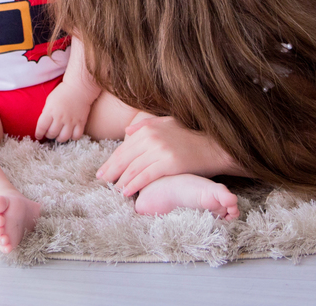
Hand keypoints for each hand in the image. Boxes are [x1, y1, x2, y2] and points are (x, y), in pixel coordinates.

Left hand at [35, 79, 95, 142]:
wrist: (78, 87)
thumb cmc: (62, 93)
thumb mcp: (49, 100)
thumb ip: (46, 113)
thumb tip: (44, 124)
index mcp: (50, 111)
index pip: (41, 127)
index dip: (38, 133)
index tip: (38, 135)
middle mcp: (60, 117)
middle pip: (52, 133)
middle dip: (49, 135)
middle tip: (50, 132)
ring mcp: (71, 121)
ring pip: (63, 137)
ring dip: (59, 138)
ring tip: (59, 135)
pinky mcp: (81, 122)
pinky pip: (76, 136)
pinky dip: (72, 137)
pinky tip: (70, 133)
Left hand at [96, 115, 238, 196]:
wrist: (214, 146)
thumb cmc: (191, 136)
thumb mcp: (167, 123)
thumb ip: (146, 125)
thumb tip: (127, 131)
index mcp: (148, 128)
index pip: (124, 147)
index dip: (111, 160)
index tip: (102, 170)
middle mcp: (152, 138)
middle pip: (125, 158)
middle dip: (111, 171)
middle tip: (101, 181)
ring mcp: (160, 150)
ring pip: (133, 168)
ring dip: (121, 181)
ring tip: (113, 189)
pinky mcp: (169, 163)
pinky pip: (146, 176)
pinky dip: (133, 185)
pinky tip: (126, 191)